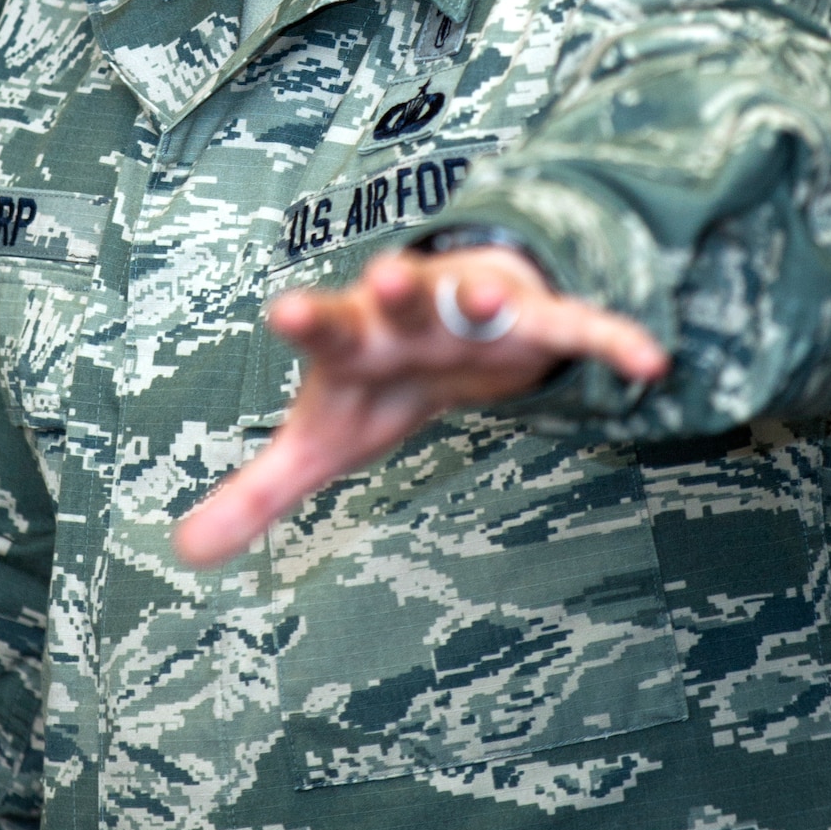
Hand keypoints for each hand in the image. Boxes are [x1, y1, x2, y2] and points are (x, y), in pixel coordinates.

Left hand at [174, 245, 667, 566]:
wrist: (452, 322)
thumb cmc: (376, 380)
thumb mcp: (322, 439)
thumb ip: (257, 490)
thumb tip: (181, 554)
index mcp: (356, 335)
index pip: (326, 326)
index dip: (308, 320)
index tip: (284, 310)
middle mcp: (414, 310)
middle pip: (401, 295)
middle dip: (398, 286)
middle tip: (389, 275)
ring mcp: (480, 310)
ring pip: (487, 297)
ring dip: (490, 296)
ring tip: (493, 299)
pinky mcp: (543, 320)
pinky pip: (582, 327)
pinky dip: (612, 341)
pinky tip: (650, 364)